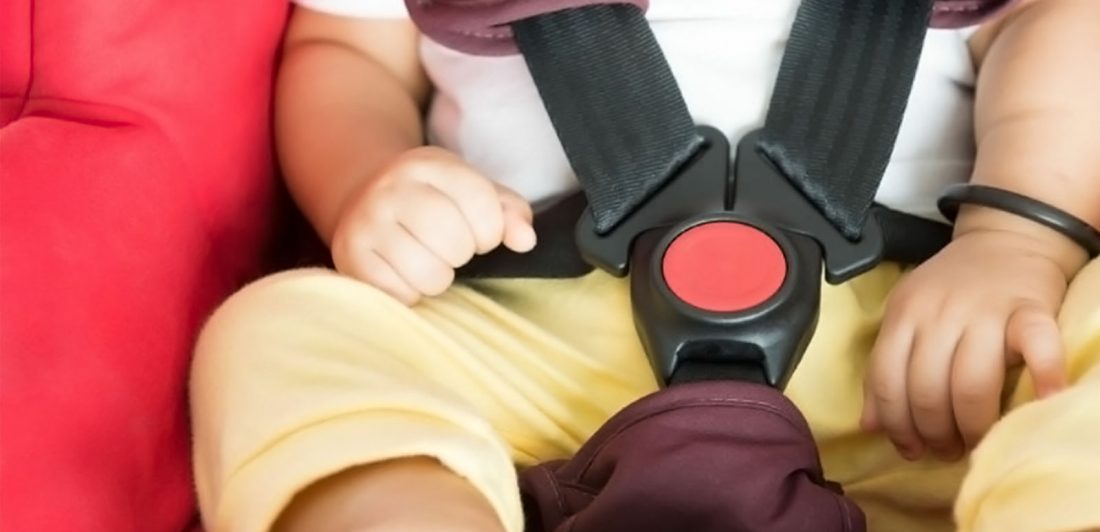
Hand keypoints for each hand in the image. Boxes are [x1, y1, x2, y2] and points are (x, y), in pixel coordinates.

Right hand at [331, 146, 535, 304]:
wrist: (363, 199)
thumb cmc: (433, 201)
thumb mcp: (473, 192)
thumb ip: (509, 212)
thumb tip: (525, 240)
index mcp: (429, 164)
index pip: (482, 205)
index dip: (490, 231)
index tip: (480, 235)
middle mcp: (392, 187)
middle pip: (454, 243)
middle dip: (462, 255)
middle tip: (450, 250)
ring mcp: (366, 221)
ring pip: (429, 274)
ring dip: (438, 279)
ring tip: (428, 262)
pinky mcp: (349, 255)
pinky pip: (399, 294)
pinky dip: (410, 293)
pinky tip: (404, 274)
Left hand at [861, 229, 1069, 460]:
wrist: (1007, 238)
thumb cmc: (953, 287)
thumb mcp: (908, 317)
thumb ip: (887, 365)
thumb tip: (869, 424)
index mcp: (903, 314)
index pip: (885, 379)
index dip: (895, 423)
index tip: (910, 449)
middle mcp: (939, 312)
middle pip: (926, 389)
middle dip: (934, 433)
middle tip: (947, 451)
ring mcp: (985, 310)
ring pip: (970, 383)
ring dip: (972, 426)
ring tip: (976, 443)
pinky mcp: (1031, 308)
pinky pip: (1037, 346)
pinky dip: (1043, 377)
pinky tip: (1040, 402)